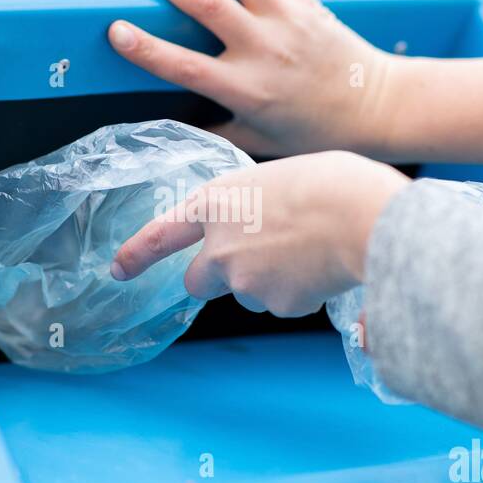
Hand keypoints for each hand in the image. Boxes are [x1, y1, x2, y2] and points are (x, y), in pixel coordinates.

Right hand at [107, 0, 397, 156]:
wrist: (375, 108)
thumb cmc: (314, 131)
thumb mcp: (261, 142)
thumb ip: (218, 131)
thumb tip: (178, 125)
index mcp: (246, 89)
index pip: (185, 67)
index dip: (147, 49)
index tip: (116, 30)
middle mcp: (263, 49)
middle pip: (204, 3)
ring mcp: (287, 19)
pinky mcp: (307, 0)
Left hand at [111, 151, 409, 317]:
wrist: (363, 215)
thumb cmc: (333, 183)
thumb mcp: (280, 179)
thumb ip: (259, 208)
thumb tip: (270, 232)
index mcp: (217, 202)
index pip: (162, 232)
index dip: (138, 254)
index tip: (119, 268)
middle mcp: (220, 245)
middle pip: (198, 280)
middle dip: (216, 279)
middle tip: (252, 265)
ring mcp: (244, 279)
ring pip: (250, 292)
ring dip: (270, 282)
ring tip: (311, 253)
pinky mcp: (276, 304)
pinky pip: (287, 303)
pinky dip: (302, 293)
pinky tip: (325, 268)